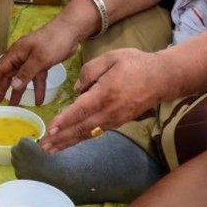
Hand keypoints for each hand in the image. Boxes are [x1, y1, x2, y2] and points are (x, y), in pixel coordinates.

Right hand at [0, 16, 82, 104]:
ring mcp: (32, 60)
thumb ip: (26, 73)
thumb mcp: (39, 59)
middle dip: (4, 88)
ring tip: (15, 106)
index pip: (0, 68)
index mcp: (17, 53)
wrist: (70, 30)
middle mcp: (22, 57)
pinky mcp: (43, 63)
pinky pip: (37, 78)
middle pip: (10, 75)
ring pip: (23, 78)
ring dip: (20, 91)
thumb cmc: (52, 41)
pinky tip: (39, 101)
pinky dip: (38, 88)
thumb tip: (13, 85)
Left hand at [40, 48, 164, 151]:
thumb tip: (77, 89)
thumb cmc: (136, 64)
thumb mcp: (111, 57)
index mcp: (105, 93)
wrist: (163, 77)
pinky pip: (96, 132)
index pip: (81, 110)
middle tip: (43, 146)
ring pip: (88, 133)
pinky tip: (69, 142)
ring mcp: (115, 119)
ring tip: (51, 149)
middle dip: (61, 138)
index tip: (50, 129)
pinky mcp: (119, 122)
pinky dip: (81, 138)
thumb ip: (89, 71)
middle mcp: (109, 111)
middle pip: (81, 127)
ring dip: (68, 142)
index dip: (64, 120)